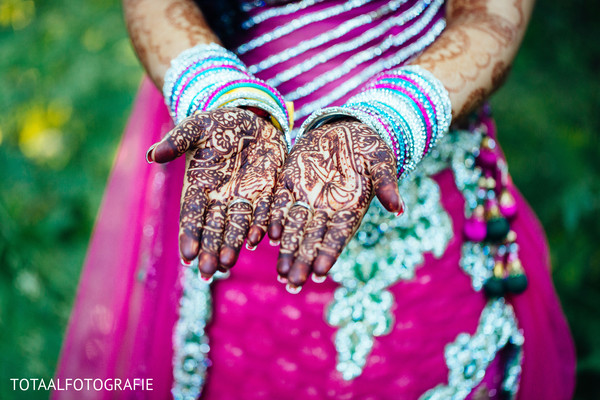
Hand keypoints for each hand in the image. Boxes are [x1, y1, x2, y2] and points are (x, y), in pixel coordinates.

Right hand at [147, 107, 286, 277]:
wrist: (250, 118)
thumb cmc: (216, 124)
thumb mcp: (196, 127)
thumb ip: (176, 141)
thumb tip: (151, 155)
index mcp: (198, 186)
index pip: (191, 214)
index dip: (189, 234)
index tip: (187, 255)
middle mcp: (220, 198)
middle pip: (214, 228)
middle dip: (211, 250)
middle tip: (208, 271)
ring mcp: (244, 197)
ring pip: (238, 226)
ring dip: (234, 244)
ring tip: (229, 263)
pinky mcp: (266, 192)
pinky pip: (264, 211)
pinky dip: (263, 225)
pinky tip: (262, 239)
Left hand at [268, 119, 402, 289]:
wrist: (347, 128)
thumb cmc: (370, 148)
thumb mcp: (381, 163)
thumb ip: (386, 185)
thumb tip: (398, 208)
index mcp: (349, 209)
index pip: (338, 236)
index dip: (329, 254)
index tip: (320, 272)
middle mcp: (326, 209)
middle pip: (313, 240)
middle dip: (303, 261)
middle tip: (293, 283)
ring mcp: (307, 197)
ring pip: (294, 228)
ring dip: (287, 250)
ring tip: (281, 273)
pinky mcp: (290, 181)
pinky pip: (280, 204)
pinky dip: (275, 219)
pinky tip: (270, 236)